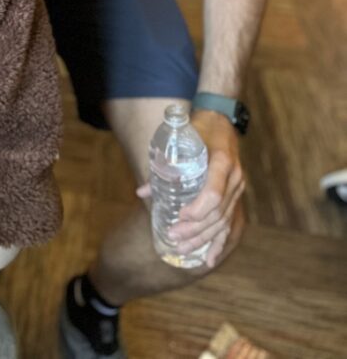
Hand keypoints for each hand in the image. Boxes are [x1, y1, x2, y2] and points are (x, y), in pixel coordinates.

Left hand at [138, 110, 244, 267]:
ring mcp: (238, 188)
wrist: (221, 121)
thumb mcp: (181, 139)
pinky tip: (210, 259)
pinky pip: (231, 223)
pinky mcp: (236, 195)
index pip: (214, 194)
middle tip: (173, 237)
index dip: (197, 210)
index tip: (179, 216)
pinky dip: (221, 242)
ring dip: (203, 238)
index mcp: (222, 161)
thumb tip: (142, 192)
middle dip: (195, 229)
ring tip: (182, 249)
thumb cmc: (197, 128)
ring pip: (223, 220)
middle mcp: (234, 177)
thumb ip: (163, 165)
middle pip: (217, 212)